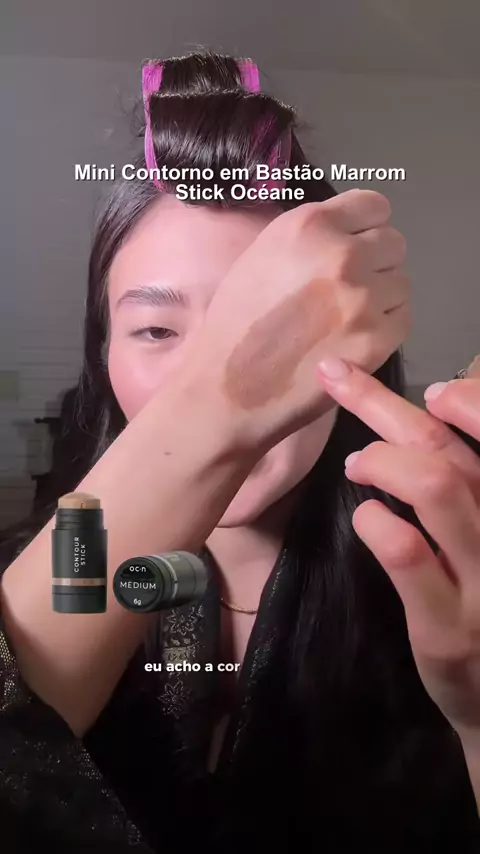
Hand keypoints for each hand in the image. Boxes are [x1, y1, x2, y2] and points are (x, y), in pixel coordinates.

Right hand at [189, 189, 409, 451]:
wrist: (228, 389)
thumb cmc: (235, 324)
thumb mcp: (262, 256)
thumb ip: (310, 239)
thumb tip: (350, 236)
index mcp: (309, 225)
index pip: (374, 206)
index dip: (365, 229)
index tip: (354, 248)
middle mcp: (342, 253)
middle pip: (393, 243)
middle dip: (374, 264)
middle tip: (345, 292)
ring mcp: (363, 297)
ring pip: (400, 283)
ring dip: (380, 298)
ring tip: (343, 321)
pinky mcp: (377, 339)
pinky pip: (402, 319)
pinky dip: (383, 330)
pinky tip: (349, 341)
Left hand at [317, 358, 479, 738]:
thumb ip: (469, 484)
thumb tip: (438, 412)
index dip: (470, 400)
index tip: (432, 390)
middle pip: (448, 450)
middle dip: (384, 405)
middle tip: (335, 378)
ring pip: (436, 487)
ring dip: (383, 461)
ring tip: (356, 465)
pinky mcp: (446, 626)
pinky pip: (409, 554)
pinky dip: (376, 522)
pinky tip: (366, 517)